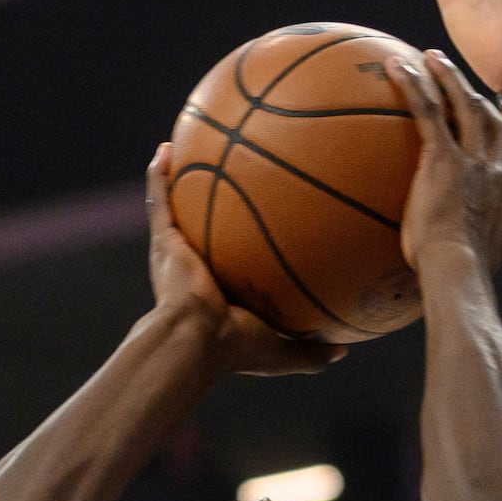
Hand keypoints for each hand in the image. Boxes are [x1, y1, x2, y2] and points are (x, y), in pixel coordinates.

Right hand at [145, 143, 343, 375]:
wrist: (197, 341)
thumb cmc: (238, 348)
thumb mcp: (283, 350)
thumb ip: (312, 351)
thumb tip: (344, 352)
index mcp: (216, 289)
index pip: (228, 258)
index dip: (236, 239)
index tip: (253, 218)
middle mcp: (192, 267)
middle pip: (198, 224)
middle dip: (204, 201)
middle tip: (221, 171)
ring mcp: (175, 252)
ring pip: (173, 207)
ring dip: (174, 179)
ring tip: (180, 148)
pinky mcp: (164, 242)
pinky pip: (159, 201)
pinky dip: (158, 176)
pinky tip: (165, 150)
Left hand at [394, 50, 501, 271]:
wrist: (459, 270)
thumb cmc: (460, 274)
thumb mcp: (477, 252)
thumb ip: (477, 233)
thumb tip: (468, 234)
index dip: (492, 125)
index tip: (479, 113)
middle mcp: (494, 167)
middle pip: (487, 115)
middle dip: (470, 90)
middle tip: (451, 72)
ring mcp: (471, 160)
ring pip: (464, 104)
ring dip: (447, 76)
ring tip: (429, 57)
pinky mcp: (444, 158)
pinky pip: (429, 112)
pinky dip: (414, 85)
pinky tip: (396, 67)